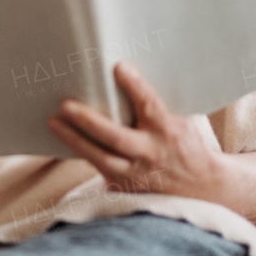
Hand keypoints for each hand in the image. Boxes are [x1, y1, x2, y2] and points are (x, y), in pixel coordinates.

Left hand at [48, 61, 223, 196]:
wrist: (201, 186)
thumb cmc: (185, 144)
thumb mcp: (179, 121)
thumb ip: (154, 107)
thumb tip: (122, 76)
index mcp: (167, 130)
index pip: (149, 105)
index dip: (135, 86)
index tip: (119, 67)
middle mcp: (151, 153)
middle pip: (116, 138)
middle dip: (89, 121)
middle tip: (66, 105)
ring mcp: (137, 174)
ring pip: (101, 159)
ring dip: (75, 141)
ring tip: (54, 123)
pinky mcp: (126, 188)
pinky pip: (99, 169)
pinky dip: (81, 154)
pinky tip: (64, 139)